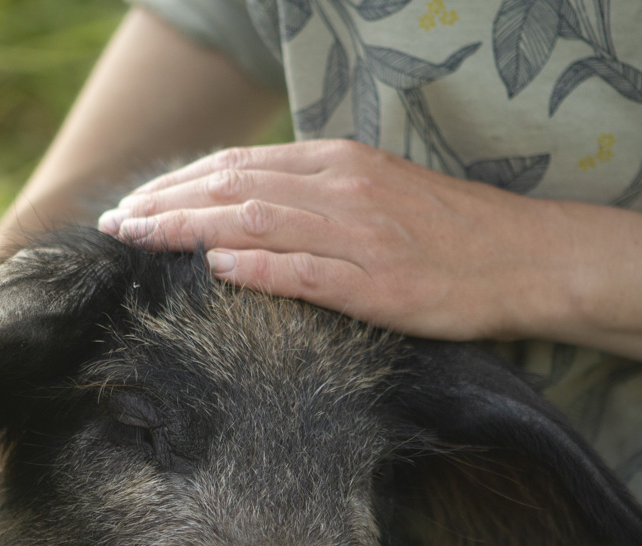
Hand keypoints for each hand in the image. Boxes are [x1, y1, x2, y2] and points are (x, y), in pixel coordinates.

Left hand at [97, 140, 570, 340]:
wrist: (527, 259)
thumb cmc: (451, 236)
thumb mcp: (378, 196)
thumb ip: (316, 197)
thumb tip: (249, 210)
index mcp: (340, 164)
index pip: (239, 166)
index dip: (179, 184)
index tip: (135, 205)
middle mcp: (343, 189)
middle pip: (233, 187)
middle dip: (165, 204)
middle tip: (113, 226)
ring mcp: (360, 236)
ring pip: (256, 221)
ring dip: (188, 228)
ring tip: (139, 240)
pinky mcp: (380, 285)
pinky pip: (306, 271)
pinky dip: (257, 265)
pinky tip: (214, 266)